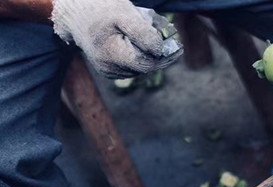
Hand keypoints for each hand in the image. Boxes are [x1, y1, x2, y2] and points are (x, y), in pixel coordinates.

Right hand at [51, 0, 181, 78]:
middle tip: (173, 40)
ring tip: (157, 36)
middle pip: (146, 67)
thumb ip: (142, 32)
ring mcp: (109, 71)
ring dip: (152, 54)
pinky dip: (142, 55)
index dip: (165, 56)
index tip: (178, 45)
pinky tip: (143, 43)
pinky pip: (133, 65)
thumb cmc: (98, 8)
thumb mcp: (123, 13)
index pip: (148, 63)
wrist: (73, 11)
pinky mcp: (110, 69)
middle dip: (161, 54)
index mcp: (111, 56)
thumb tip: (160, 50)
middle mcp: (110, 69)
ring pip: (140, 67)